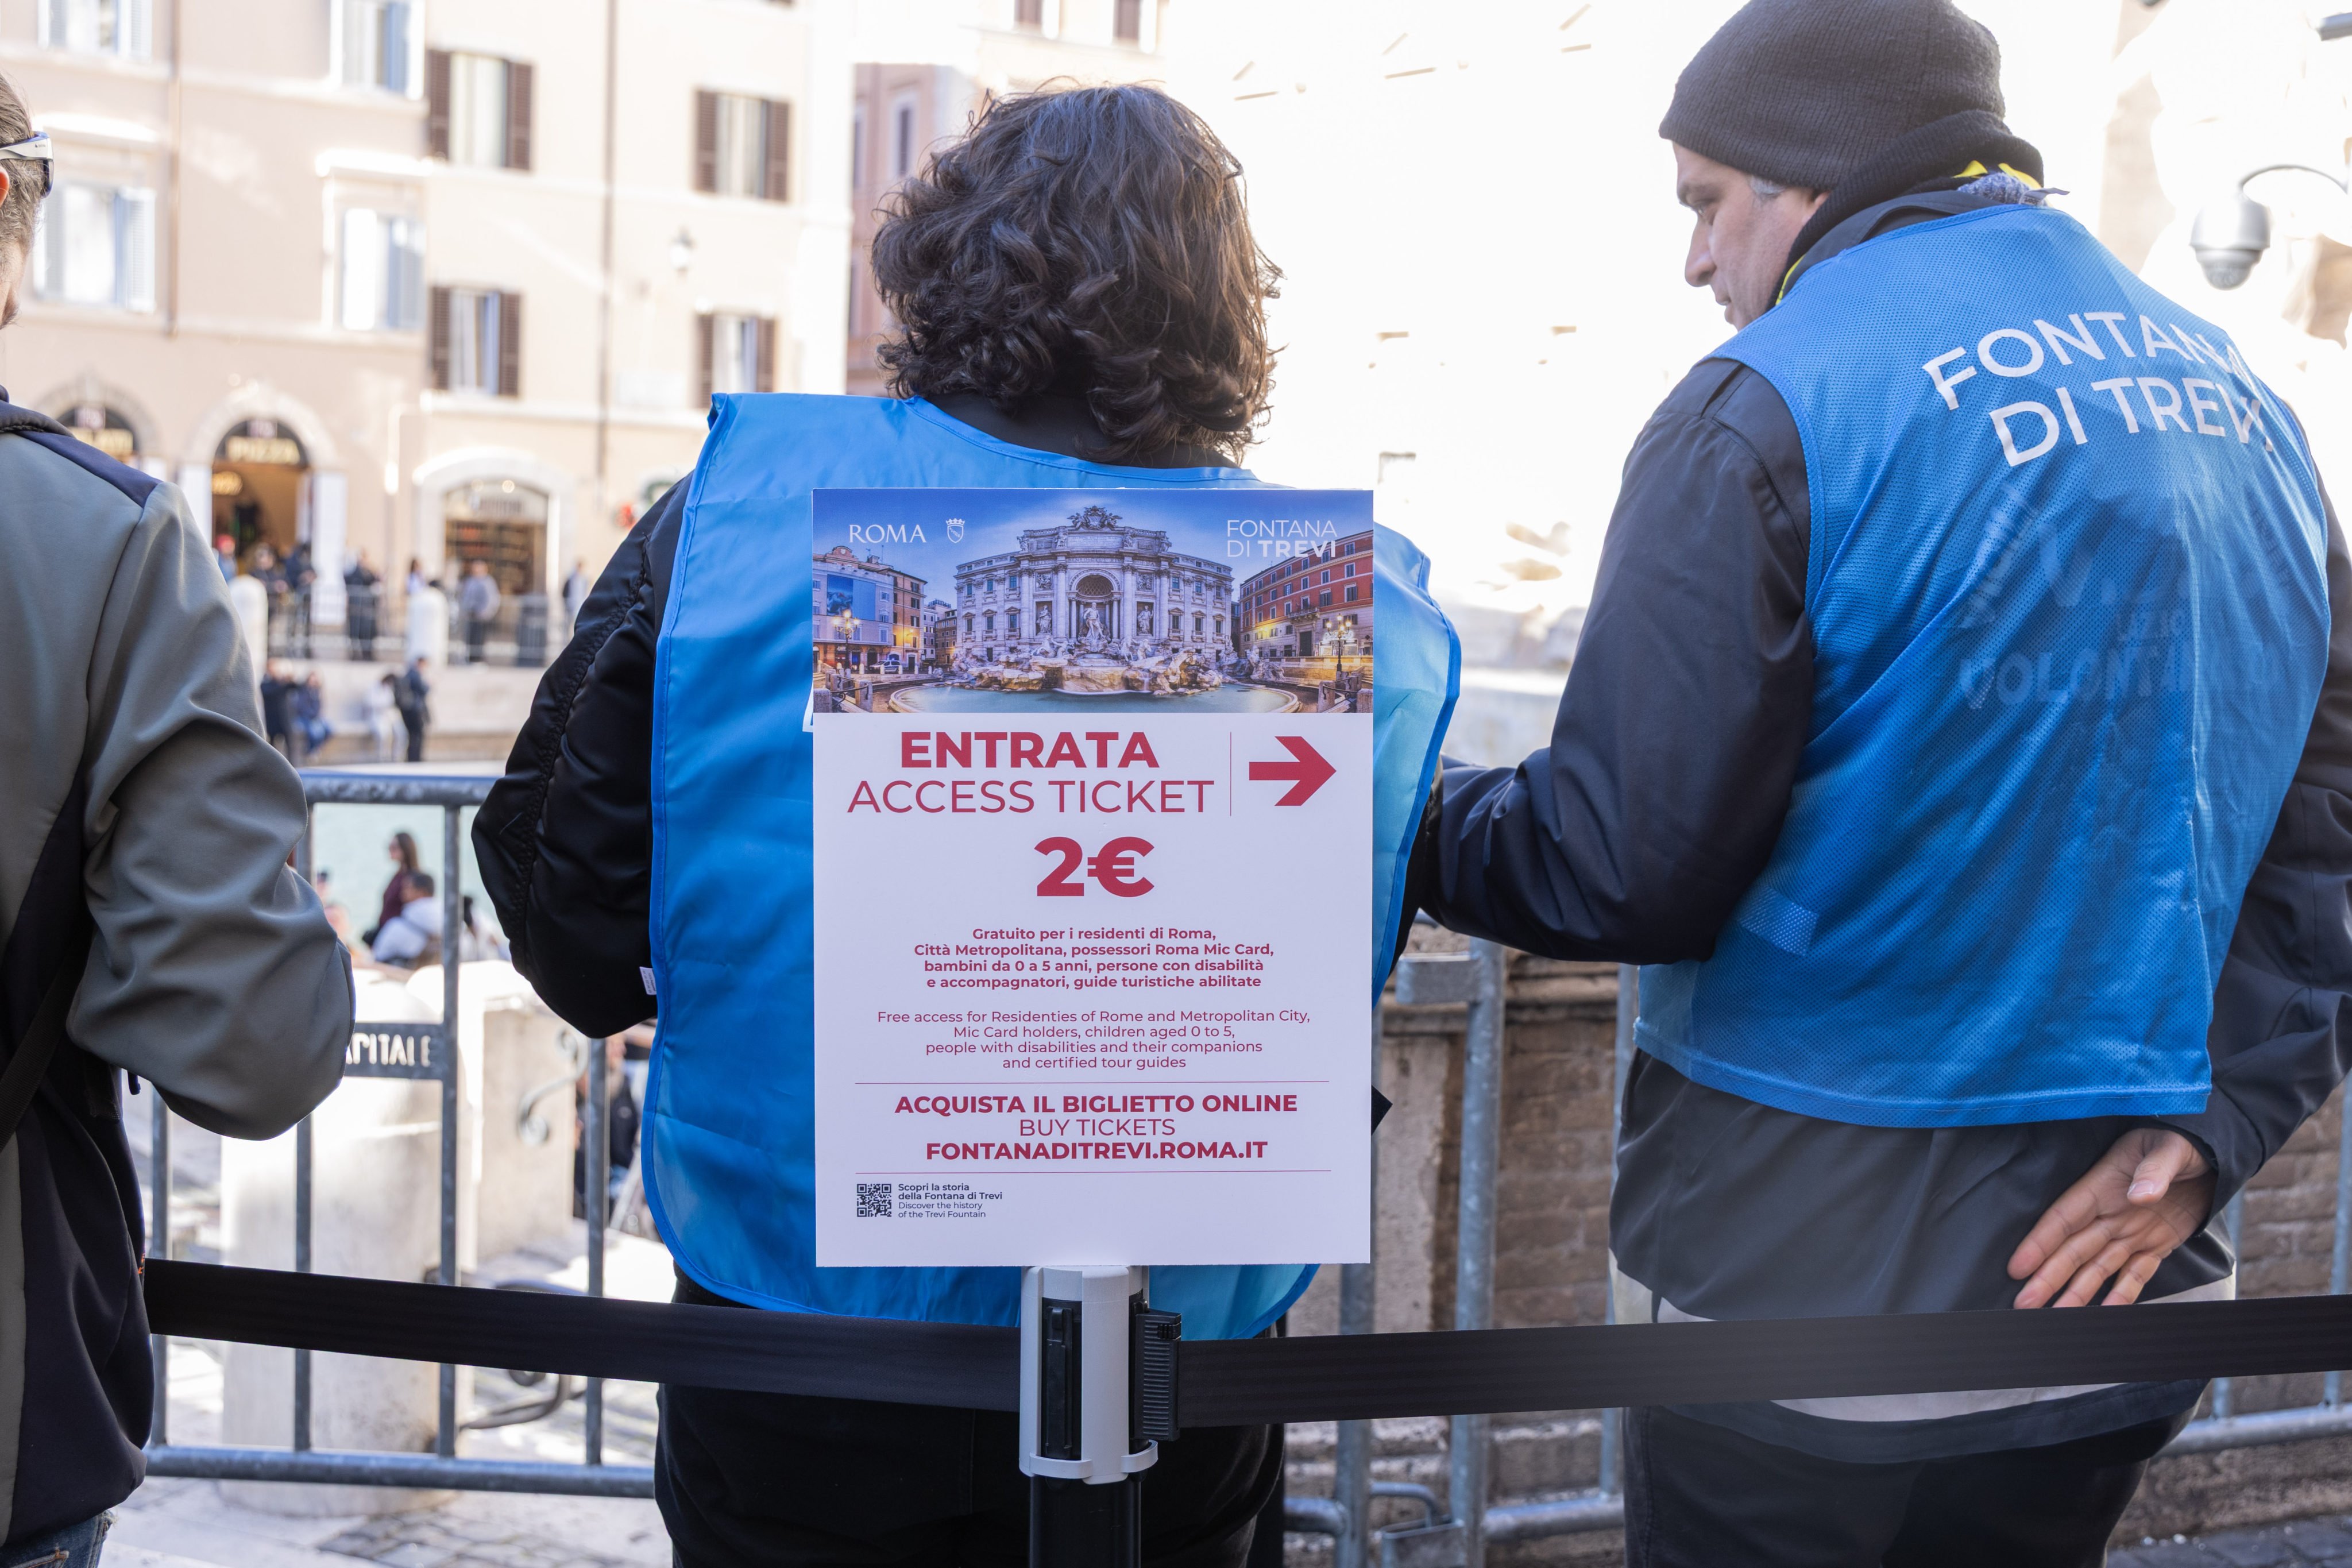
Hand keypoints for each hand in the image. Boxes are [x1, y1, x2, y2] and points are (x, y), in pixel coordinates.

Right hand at [2006, 1128, 2213, 1307]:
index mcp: (2103, 1186)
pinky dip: (2122, 1295)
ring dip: (2076, 1292)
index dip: (2040, 1243)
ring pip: (2097, 1268)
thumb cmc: (2180, 1142)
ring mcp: (2131, 1231)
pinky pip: (2135, 1274)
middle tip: (2025, 1303)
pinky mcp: (2155, 1245)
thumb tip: (2141, 1196)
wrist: (2209, 1155)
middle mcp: (2110, 1214)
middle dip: (2048, 1277)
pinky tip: (2107, 1314)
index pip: (2064, 1218)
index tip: (2018, 1266)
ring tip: (2056, 1315)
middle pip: (2073, 1250)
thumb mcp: (2169, 1148)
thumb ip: (2154, 1171)